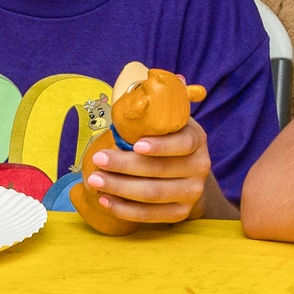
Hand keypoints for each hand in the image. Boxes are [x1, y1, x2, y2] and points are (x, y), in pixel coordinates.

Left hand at [82, 117, 219, 224]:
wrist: (190, 176)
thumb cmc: (170, 141)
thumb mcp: (173, 121)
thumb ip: (166, 104)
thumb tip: (167, 78)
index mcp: (196, 140)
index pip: (182, 143)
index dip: (160, 146)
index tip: (135, 144)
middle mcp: (199, 167)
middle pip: (159, 170)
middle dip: (124, 166)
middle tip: (98, 159)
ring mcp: (192, 193)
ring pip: (152, 195)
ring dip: (119, 188)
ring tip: (94, 179)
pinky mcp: (180, 214)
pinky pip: (150, 216)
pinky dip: (125, 209)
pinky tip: (105, 200)